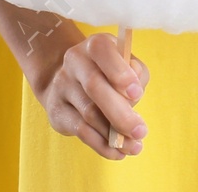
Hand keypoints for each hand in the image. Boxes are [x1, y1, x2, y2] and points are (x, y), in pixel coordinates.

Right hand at [26, 24, 149, 159]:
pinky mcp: (57, 111)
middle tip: (141, 131)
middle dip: (120, 113)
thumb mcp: (125, 64)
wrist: (68, 80)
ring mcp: (62, 85)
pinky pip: (81, 131)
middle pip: (94, 86)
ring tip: (135, 146)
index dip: (120, 72)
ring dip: (114, 135)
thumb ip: (136, 73)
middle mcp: (74, 61)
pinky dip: (102, 145)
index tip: (137, 93)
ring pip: (89, 113)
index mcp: (95, 45)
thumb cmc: (108, 72)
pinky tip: (118, 153)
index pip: (102, 50)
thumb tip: (134, 93)